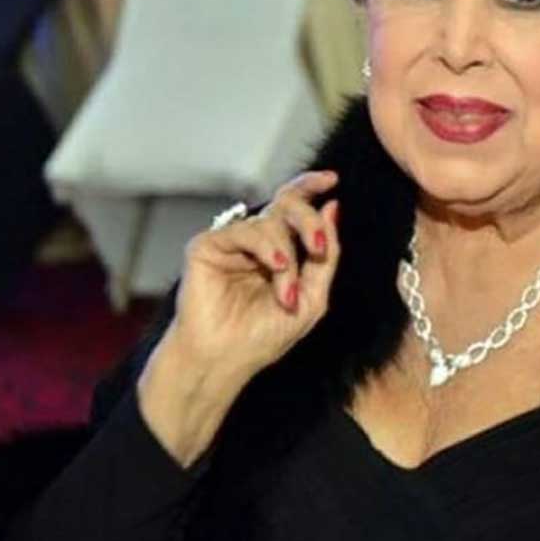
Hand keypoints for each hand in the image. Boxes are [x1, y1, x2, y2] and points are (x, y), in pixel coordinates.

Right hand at [138, 171, 339, 465]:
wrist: (226, 361)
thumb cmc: (265, 336)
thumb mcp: (312, 297)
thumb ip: (325, 255)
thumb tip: (333, 207)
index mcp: (279, 248)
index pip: (294, 207)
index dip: (310, 187)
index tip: (332, 179)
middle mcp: (255, 240)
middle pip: (285, 205)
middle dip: (307, 221)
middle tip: (318, 248)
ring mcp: (230, 242)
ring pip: (269, 222)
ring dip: (287, 258)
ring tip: (287, 294)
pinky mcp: (207, 246)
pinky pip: (244, 230)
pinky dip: (266, 248)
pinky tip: (276, 268)